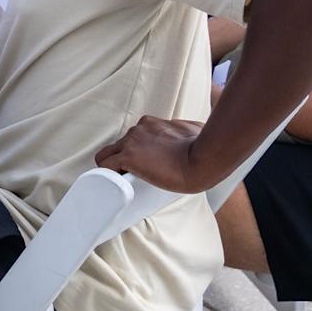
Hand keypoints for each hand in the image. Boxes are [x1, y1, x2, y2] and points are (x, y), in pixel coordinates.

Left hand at [95, 116, 217, 194]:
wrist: (204, 160)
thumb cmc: (204, 148)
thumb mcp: (193, 131)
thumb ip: (184, 130)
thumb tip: (192, 132)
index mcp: (152, 124)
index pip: (134, 136)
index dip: (135, 151)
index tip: (143, 164)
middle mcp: (139, 129)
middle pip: (118, 145)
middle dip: (123, 160)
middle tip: (134, 176)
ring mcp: (132, 142)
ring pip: (108, 155)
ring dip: (116, 168)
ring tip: (128, 183)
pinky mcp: (129, 156)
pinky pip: (106, 166)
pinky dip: (109, 176)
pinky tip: (117, 186)